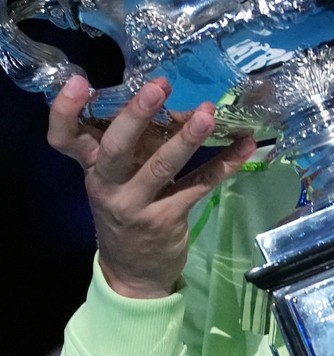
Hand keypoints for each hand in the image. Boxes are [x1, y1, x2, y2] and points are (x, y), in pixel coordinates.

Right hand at [47, 75, 256, 298]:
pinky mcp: (167, 219)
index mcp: (92, 168)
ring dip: (187, 138)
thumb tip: (176, 103)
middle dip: (136, 115)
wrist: (132, 274)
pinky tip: (246, 145)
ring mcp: (136, 205)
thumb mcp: (119, 177)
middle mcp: (108, 185)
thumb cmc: (127, 210)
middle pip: (115, 147)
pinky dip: (226, 163)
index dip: (65, 111)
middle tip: (159, 87)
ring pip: (161, 167)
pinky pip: (199, 185)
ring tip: (208, 113)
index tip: (78, 81)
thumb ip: (137, 143)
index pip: (64, 138)